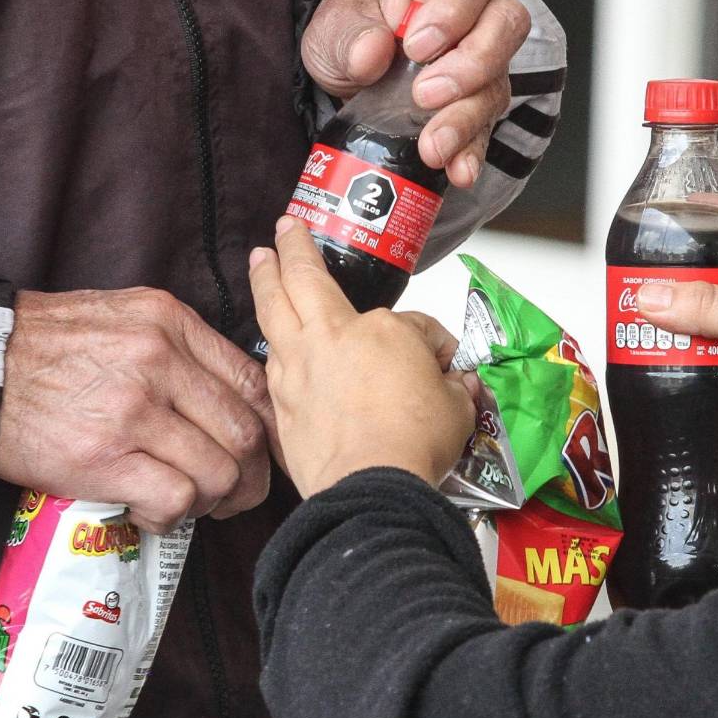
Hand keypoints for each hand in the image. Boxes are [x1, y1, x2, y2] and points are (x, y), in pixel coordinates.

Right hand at [0, 288, 278, 531]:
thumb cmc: (47, 347)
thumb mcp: (125, 318)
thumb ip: (180, 349)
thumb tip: (230, 399)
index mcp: (170, 323)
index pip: (252, 382)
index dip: (270, 428)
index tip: (265, 453)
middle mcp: (159, 361)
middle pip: (244, 433)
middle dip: (251, 477)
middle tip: (236, 494)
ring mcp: (132, 410)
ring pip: (218, 471)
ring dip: (213, 501)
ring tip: (189, 504)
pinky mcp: (103, 458)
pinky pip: (174, 498)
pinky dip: (172, 516)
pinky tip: (150, 511)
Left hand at [249, 217, 476, 496]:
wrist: (369, 489)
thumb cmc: (413, 444)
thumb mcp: (457, 407)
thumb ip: (454, 386)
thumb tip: (458, 383)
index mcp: (381, 330)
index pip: (410, 322)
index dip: (432, 342)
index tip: (441, 362)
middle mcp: (330, 337)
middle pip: (301, 278)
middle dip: (291, 247)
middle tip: (284, 228)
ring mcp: (298, 369)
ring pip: (272, 312)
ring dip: (265, 283)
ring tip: (259, 266)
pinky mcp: (281, 403)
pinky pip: (270, 362)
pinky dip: (271, 345)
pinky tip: (272, 343)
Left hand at [302, 0, 530, 188]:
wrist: (350, 62)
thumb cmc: (353, 24)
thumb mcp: (335, 22)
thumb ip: (349, 36)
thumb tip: (370, 53)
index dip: (454, 9)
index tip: (417, 45)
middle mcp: (476, 8)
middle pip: (503, 26)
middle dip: (469, 67)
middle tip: (425, 95)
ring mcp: (483, 57)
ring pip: (497, 82)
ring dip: (466, 119)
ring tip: (433, 146)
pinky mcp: (477, 101)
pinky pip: (486, 127)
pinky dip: (471, 151)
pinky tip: (458, 169)